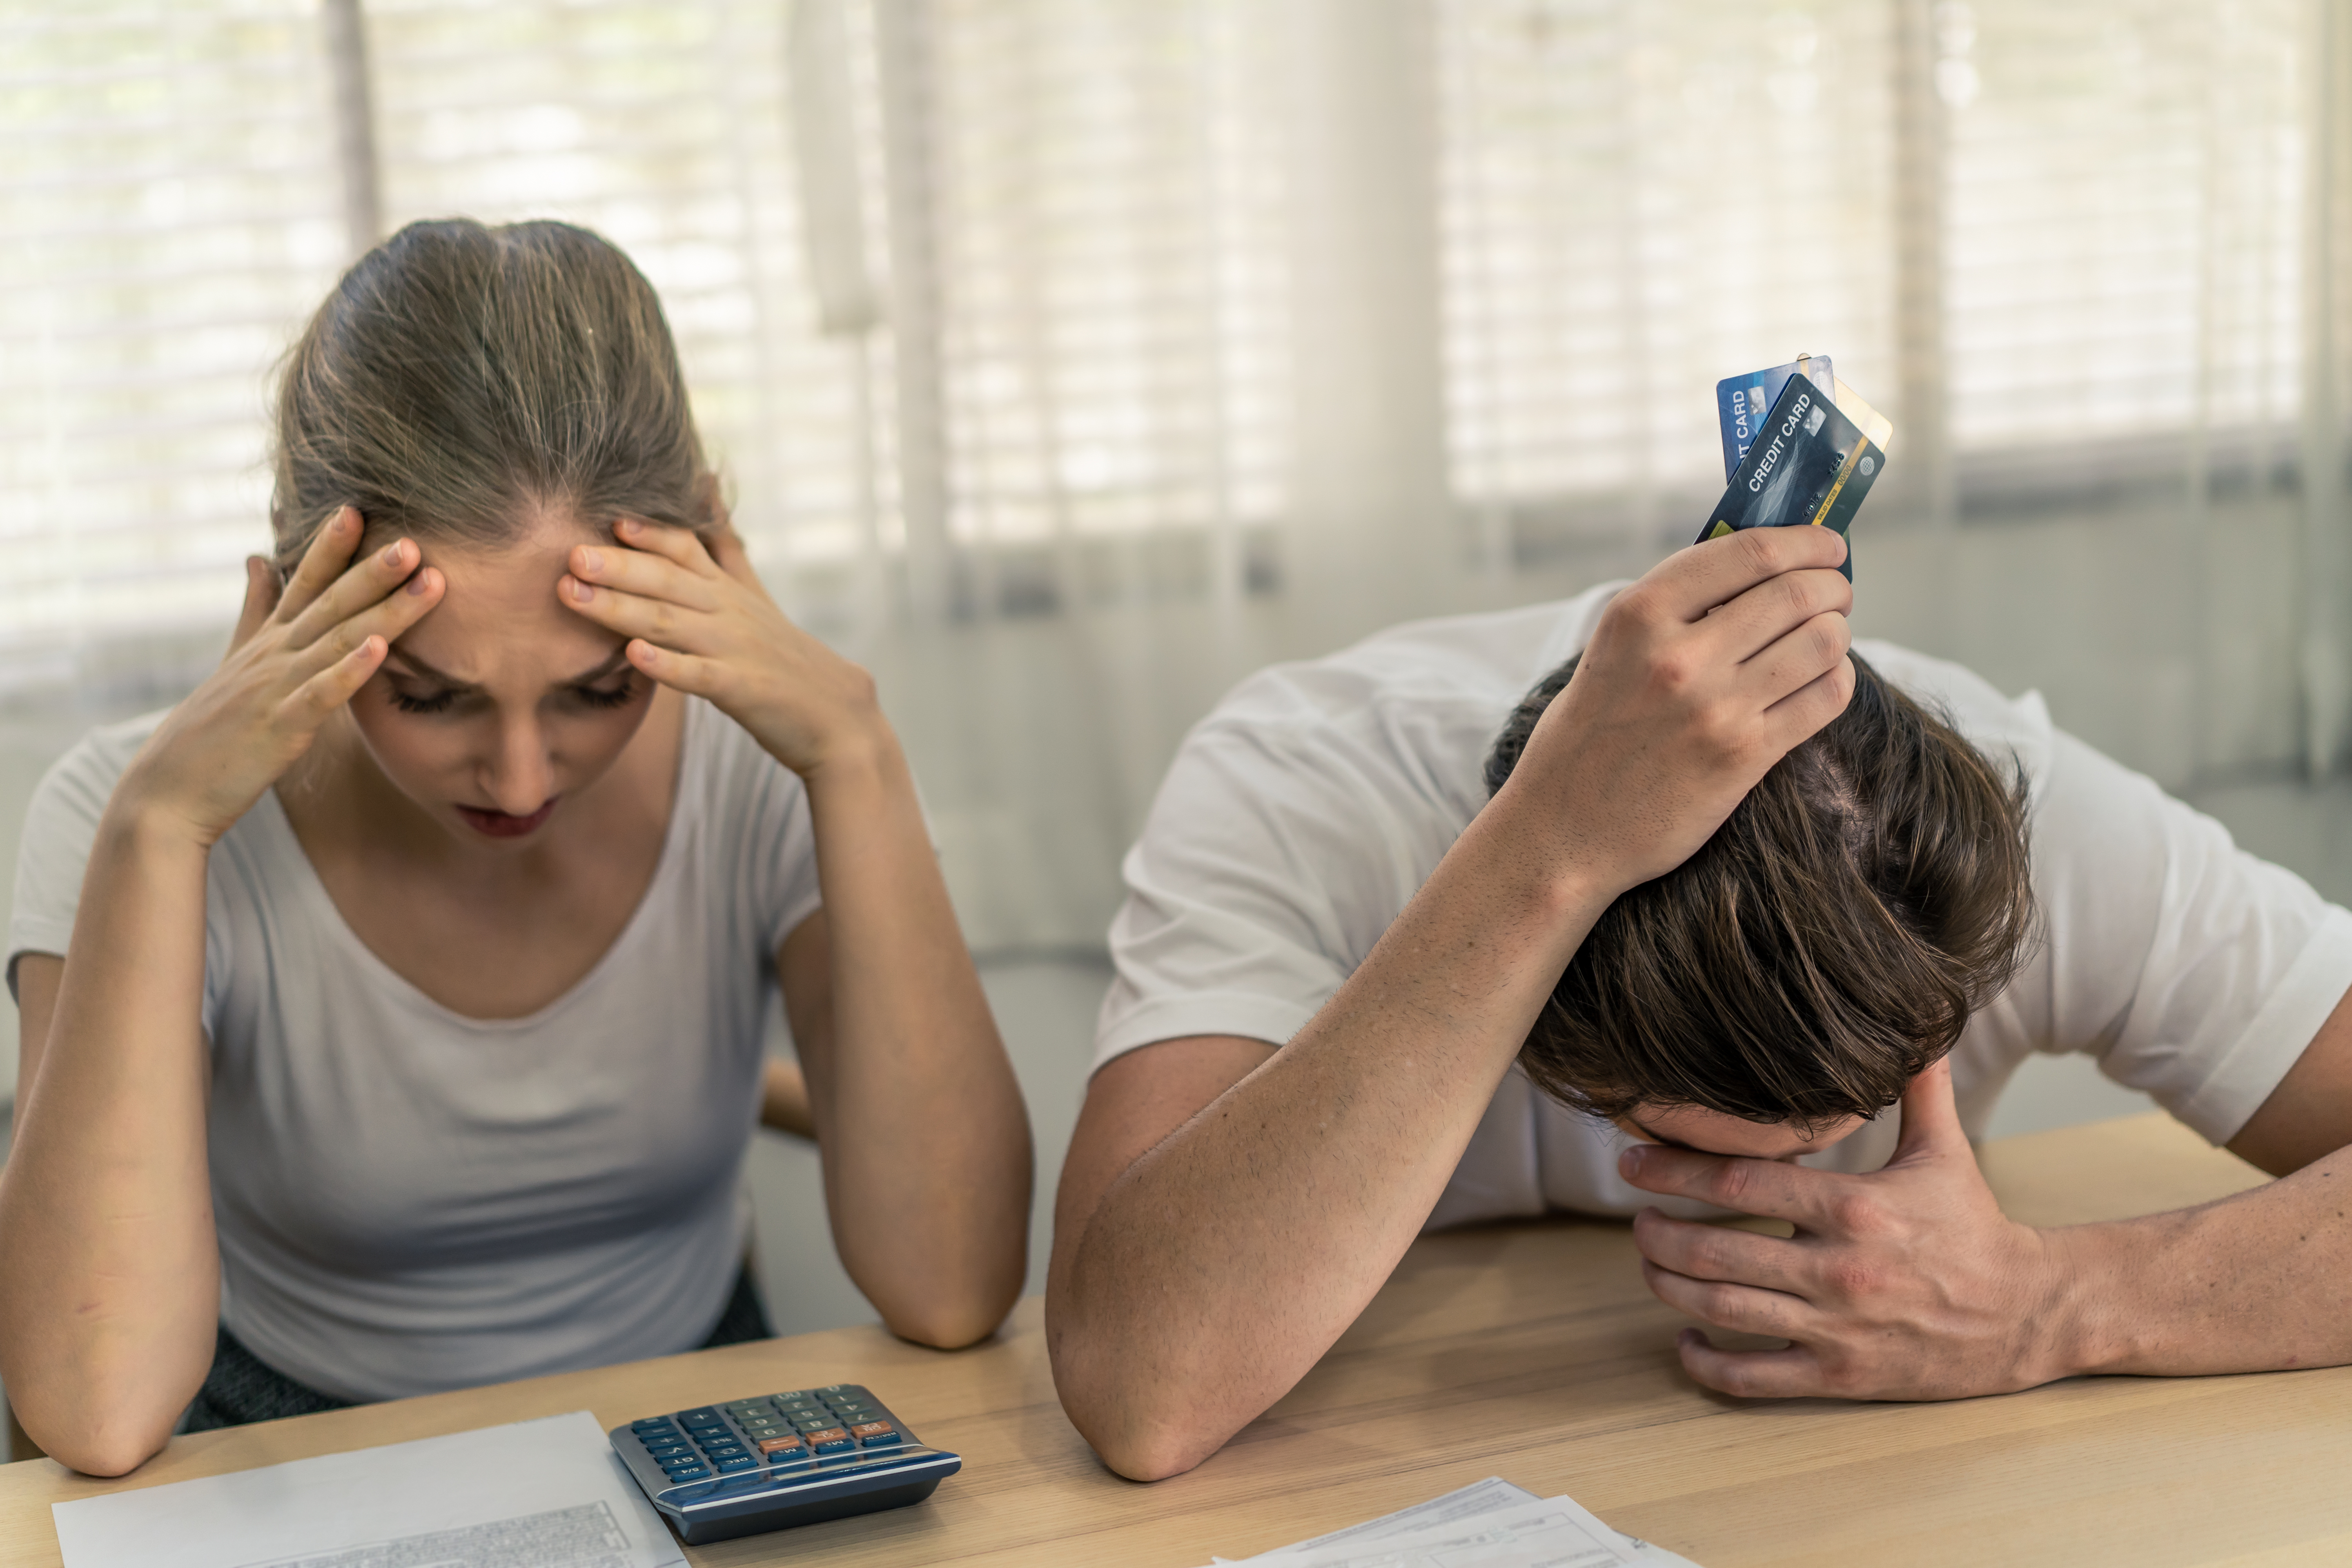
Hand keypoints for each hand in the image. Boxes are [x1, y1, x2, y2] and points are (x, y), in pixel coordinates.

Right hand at [121, 508, 443, 845]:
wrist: (169, 792)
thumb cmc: (211, 730)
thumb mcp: (235, 660)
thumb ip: (254, 610)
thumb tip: (259, 559)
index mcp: (267, 641)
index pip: (302, 582)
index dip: (330, 546)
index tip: (357, 509)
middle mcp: (274, 655)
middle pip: (331, 603)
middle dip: (373, 569)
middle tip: (413, 540)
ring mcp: (277, 688)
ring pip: (339, 639)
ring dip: (383, 608)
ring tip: (423, 579)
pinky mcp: (282, 726)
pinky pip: (321, 693)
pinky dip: (349, 670)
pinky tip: (377, 647)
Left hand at [559, 517, 882, 776]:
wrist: (836, 714)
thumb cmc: (784, 655)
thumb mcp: (755, 593)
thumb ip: (725, 545)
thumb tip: (706, 483)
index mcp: (728, 590)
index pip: (686, 550)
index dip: (650, 533)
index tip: (611, 518)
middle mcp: (729, 612)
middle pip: (668, 582)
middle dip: (617, 566)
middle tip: (570, 554)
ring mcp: (735, 650)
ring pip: (671, 623)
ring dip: (621, 609)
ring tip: (576, 597)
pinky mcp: (742, 690)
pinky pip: (699, 676)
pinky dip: (667, 665)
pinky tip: (635, 656)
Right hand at [1505, 526, 1853, 896]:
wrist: (1563, 830)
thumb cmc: (1587, 735)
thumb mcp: (1611, 650)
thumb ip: (1674, 608)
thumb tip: (1758, 569)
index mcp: (1638, 615)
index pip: (1750, 551)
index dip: (1805, 541)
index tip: (1826, 546)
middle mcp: (1678, 656)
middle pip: (1796, 593)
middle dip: (1833, 585)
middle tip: (1835, 593)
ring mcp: (1714, 708)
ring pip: (1822, 641)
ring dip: (1837, 631)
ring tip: (1827, 636)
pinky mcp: (1743, 757)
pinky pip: (1825, 697)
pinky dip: (1837, 679)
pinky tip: (1823, 680)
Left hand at [1619, 1060, 2076, 1399]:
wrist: (2027, 1313)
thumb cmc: (1975, 1228)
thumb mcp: (1945, 1151)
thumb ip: (1917, 1087)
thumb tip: (1913, 1024)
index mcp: (1854, 1210)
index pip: (1740, 1182)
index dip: (1676, 1171)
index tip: (1633, 1161)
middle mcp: (1837, 1271)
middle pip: (1715, 1252)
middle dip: (1658, 1236)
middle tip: (1635, 1220)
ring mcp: (1835, 1329)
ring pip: (1722, 1312)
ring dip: (1669, 1287)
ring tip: (1649, 1264)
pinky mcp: (1841, 1377)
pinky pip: (1753, 1379)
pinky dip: (1706, 1363)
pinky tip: (1686, 1339)